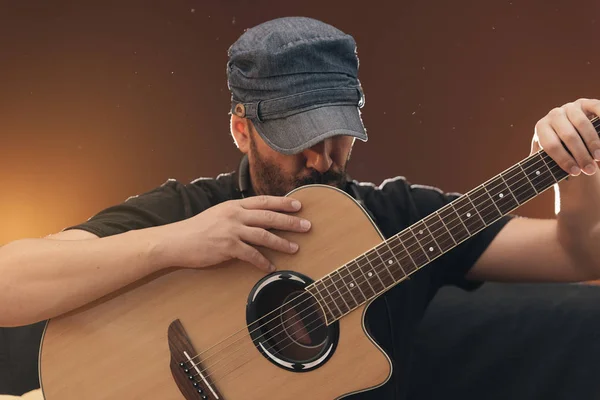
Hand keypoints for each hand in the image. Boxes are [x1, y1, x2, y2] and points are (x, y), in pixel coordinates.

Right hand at [156, 196, 310, 271]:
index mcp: (234, 206)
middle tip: (307, 226)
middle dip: (290, 221)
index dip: (283, 202)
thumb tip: (256, 219)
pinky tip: (270, 267)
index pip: (264, 201)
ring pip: (264, 235)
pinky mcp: (227, 247)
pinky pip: (251, 255)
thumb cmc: (197, 229)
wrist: (177, 241)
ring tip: (295, 248)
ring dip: (282, 242)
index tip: (298, 204)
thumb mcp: (219, 215)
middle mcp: (235, 215)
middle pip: (269, 216)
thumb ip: (237, 215)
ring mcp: (232, 231)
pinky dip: (262, 262)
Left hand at [531, 98, 599, 175]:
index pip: (551, 144)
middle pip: (568, 136)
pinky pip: (596, 108)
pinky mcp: (586, 103)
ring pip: (582, 124)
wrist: (568, 134)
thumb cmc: (558, 149)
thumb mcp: (547, 155)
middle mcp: (554, 115)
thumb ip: (542, 162)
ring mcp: (570, 107)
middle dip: (580, 155)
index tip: (574, 172)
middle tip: (589, 169)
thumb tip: (536, 175)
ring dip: (593, 143)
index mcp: (541, 127)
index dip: (563, 159)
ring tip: (598, 158)